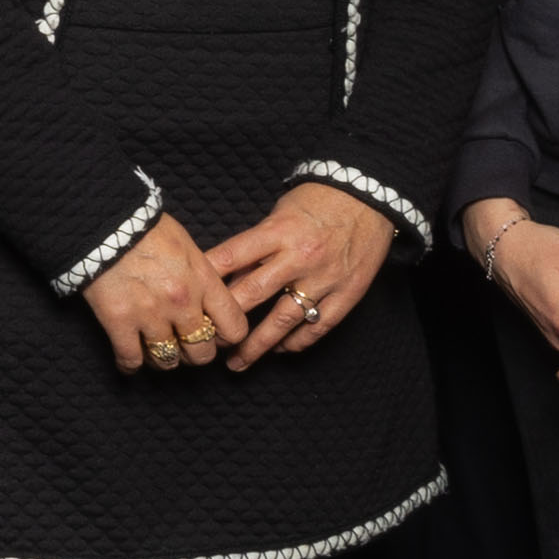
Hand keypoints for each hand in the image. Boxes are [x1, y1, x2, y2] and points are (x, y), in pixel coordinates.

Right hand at [80, 213, 241, 375]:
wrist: (105, 221)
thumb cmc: (146, 227)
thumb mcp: (187, 246)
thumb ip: (200, 276)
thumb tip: (205, 298)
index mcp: (203, 280)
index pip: (234, 327)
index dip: (226, 338)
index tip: (215, 335)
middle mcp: (182, 302)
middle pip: (201, 353)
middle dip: (194, 354)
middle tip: (184, 346)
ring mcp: (150, 314)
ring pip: (167, 360)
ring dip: (164, 360)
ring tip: (157, 353)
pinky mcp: (119, 321)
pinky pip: (130, 359)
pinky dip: (130, 365)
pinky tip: (129, 362)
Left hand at [201, 183, 392, 371]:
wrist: (370, 196)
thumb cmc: (318, 201)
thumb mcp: (280, 214)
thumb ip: (256, 245)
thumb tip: (228, 277)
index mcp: (278, 231)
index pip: (231, 257)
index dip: (207, 280)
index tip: (189, 301)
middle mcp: (299, 256)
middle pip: (253, 294)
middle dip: (226, 321)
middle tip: (206, 340)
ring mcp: (325, 278)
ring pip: (284, 320)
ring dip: (257, 345)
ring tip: (238, 362)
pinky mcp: (347, 293)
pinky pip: (318, 326)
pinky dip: (297, 342)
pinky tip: (280, 350)